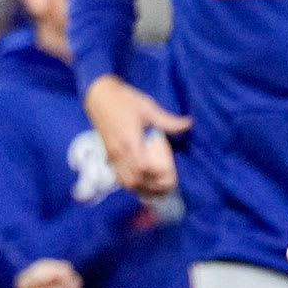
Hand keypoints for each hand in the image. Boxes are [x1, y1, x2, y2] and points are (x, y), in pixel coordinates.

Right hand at [84, 75, 188, 194]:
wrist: (98, 96)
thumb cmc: (124, 100)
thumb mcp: (148, 108)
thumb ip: (167, 120)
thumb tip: (188, 124)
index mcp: (129, 140)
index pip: (142, 168)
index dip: (157, 176)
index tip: (171, 176)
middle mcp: (118, 152)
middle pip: (134, 180)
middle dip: (152, 188)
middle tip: (169, 187)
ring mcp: (112, 156)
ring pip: (126, 182)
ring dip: (142, 190)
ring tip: (158, 191)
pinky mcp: (109, 156)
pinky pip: (120, 178)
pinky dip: (132, 185)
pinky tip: (144, 185)